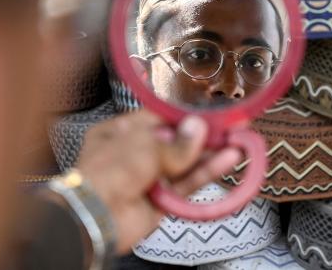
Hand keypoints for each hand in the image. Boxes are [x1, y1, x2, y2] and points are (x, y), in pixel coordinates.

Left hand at [76, 110, 240, 253]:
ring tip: (236, 142)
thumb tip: (198, 128)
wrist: (96, 218)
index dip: (184, 117)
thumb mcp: (143, 146)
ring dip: (210, 154)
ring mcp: (148, 177)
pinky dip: (206, 173)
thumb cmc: (108, 173)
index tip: (208, 114)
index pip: (158, 120)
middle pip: (175, 142)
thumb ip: (176, 142)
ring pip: (185, 163)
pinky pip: (187, 183)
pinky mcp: (161, 199)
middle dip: (202, 136)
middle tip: (229, 127)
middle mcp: (133, 154)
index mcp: (119, 132)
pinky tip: (226, 161)